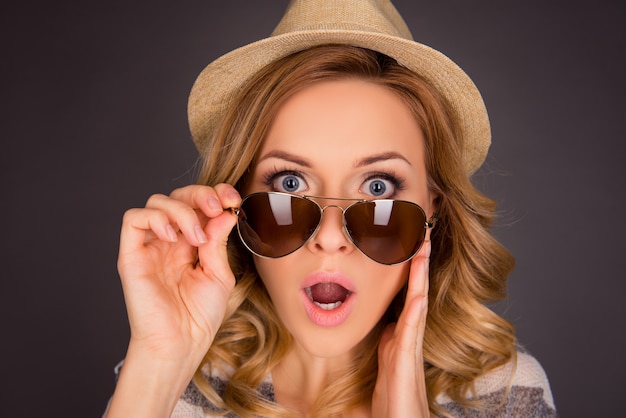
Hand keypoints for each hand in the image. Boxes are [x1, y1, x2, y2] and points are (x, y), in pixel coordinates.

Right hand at [117, 183, 240, 361]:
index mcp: (191, 243)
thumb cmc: (199, 315)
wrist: (180, 343)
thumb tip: (225, 211)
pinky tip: (171, 237)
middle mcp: (170, 240)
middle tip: (217, 208)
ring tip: (196, 237)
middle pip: (178, 196)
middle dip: (201, 194)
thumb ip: (218, 240)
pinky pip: (133, 219)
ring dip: (182, 210)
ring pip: (157, 202)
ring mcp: (150, 246)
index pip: (198, 204)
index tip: (232, 200)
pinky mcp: (131, 254)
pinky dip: (155, 218)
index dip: (215, 194)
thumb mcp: (219, 273)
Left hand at [371, 241, 429, 416]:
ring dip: (420, 277)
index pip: (405, 293)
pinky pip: (412, 332)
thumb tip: (384, 323)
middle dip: (419, 262)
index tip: (406, 241)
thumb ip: (385, 340)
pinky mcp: (407, 363)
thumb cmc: (392, 398)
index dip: (407, 268)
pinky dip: (415, 311)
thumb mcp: (384, 361)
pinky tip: (418, 295)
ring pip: (417, 304)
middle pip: (415, 290)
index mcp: (400, 334)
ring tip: (422, 249)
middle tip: (422, 232)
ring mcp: (410, 348)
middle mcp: (408, 336)